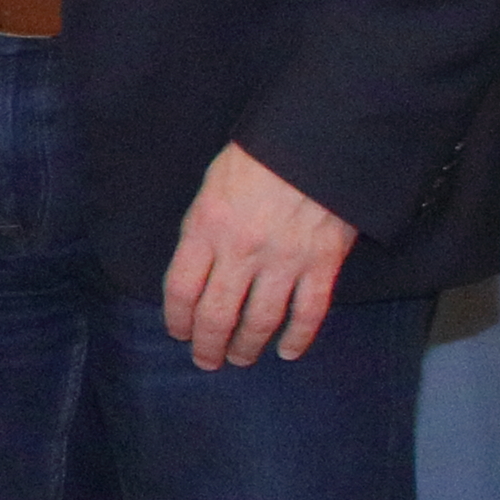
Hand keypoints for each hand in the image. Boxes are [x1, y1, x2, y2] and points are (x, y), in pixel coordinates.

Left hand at [161, 142, 361, 367]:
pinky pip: (308, 313)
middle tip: (207, 360)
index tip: (179, 332)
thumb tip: (197, 269)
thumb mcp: (213, 185)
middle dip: (208, 345)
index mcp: (206, 227)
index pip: (181, 289)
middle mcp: (241, 250)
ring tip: (241, 358)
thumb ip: (203, 228)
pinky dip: (297, 338)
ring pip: (260, 321)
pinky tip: (287, 352)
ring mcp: (284, 260)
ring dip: (247, 347)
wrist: (319, 138)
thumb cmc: (260, 155)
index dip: (177, 318)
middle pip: (217, 315)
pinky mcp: (322, 264)